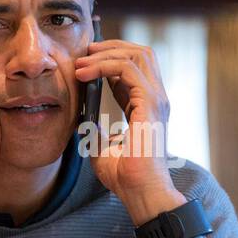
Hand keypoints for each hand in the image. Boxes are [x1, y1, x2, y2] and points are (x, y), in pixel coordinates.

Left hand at [74, 39, 185, 223]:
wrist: (139, 191)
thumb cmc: (124, 176)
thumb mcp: (101, 146)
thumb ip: (94, 128)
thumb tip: (80, 117)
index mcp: (147, 106)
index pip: (135, 68)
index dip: (110, 57)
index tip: (84, 60)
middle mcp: (156, 98)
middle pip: (142, 53)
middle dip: (112, 46)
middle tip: (85, 51)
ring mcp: (157, 99)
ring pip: (138, 54)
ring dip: (106, 53)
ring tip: (81, 62)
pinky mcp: (150, 103)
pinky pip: (128, 69)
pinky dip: (104, 65)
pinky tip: (85, 74)